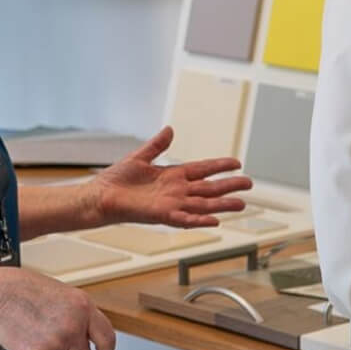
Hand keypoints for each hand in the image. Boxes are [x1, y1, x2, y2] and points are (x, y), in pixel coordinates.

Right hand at [0, 266, 115, 349]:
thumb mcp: (59, 292)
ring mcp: (58, 342)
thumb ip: (76, 312)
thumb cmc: (19, 289)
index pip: (107, 336)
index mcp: (83, 305)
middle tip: (48, 335)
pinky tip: (28, 347)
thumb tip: (85, 332)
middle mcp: (75, 325)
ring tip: (34, 334)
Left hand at [90, 126, 251, 227]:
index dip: (220, 166)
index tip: (237, 162)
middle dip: (229, 186)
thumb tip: (170, 129)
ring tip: (241, 204)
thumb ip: (156, 145)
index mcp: (173, 175)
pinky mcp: (162, 215)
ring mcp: (171, 203)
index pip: (202, 169)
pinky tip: (215, 220)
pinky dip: (199, 219)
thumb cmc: (118, 180)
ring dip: (222, 205)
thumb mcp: (140, 156)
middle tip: (249, 183)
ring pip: (203, 205)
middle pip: (209, 188)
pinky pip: (185, 218)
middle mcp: (176, 190)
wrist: (101, 196)